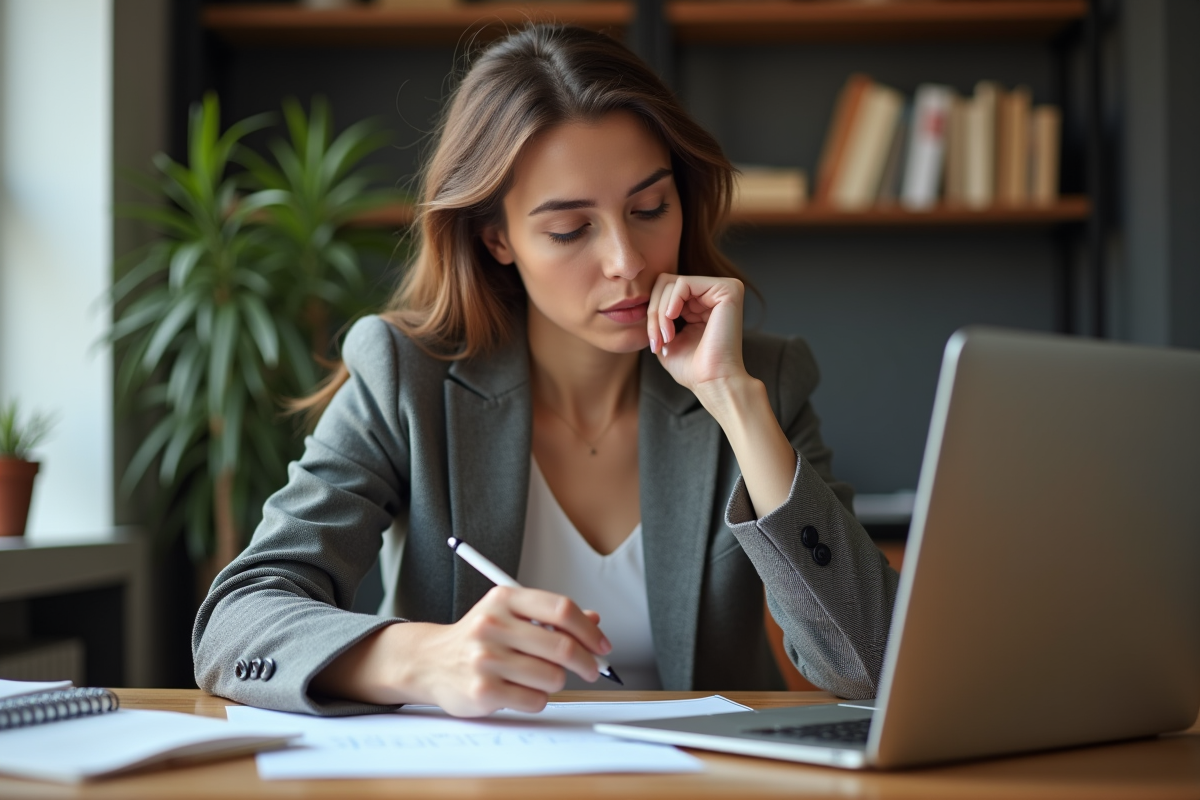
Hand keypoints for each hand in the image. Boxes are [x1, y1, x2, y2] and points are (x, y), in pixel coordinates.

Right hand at [312, 586, 610, 716]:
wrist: (429, 661)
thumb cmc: (477, 637)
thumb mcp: (509, 614)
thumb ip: (550, 616)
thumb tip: (594, 620)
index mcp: (504, 599)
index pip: (561, 609)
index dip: (589, 629)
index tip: (602, 645)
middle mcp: (493, 625)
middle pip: (562, 646)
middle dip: (586, 662)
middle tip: (592, 669)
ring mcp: (485, 658)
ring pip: (552, 677)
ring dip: (556, 682)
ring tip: (539, 677)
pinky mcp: (482, 690)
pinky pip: (535, 700)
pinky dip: (537, 699)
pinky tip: (521, 691)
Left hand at [646, 273, 749, 392]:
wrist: (713, 382)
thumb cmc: (692, 368)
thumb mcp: (666, 339)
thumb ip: (658, 317)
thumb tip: (640, 302)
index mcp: (704, 303)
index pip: (666, 292)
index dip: (653, 314)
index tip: (655, 343)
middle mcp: (715, 293)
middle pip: (666, 284)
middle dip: (654, 312)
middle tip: (657, 340)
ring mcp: (723, 289)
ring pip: (671, 283)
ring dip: (660, 313)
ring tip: (666, 338)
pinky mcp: (727, 289)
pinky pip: (683, 284)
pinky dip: (670, 304)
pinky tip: (673, 323)